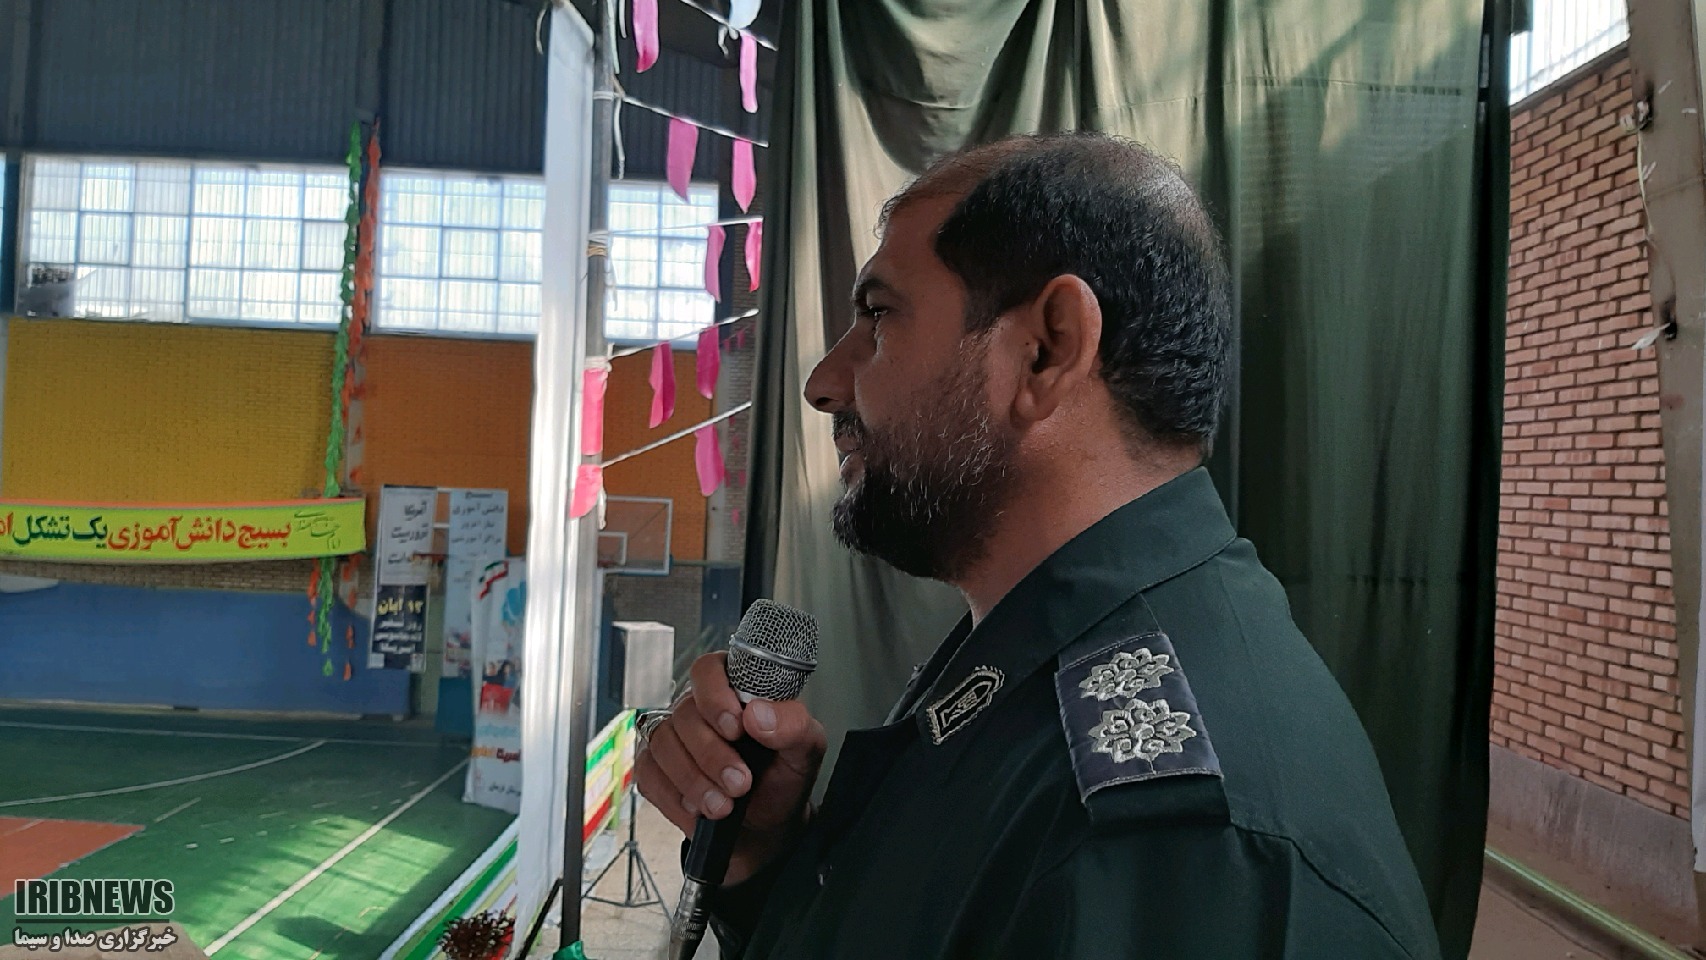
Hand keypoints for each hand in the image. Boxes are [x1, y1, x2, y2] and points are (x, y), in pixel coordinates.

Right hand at [635, 652, 826, 885]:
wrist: (766, 825)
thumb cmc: (782, 777)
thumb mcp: (805, 750)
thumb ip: (793, 725)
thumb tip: (759, 714)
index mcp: (733, 688)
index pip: (709, 669)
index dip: (716, 696)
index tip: (737, 728)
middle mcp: (697, 707)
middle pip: (685, 714)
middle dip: (712, 755)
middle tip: (740, 783)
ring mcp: (672, 737)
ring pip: (664, 745)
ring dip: (694, 780)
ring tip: (724, 805)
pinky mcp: (654, 769)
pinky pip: (650, 776)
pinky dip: (676, 798)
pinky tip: (700, 810)